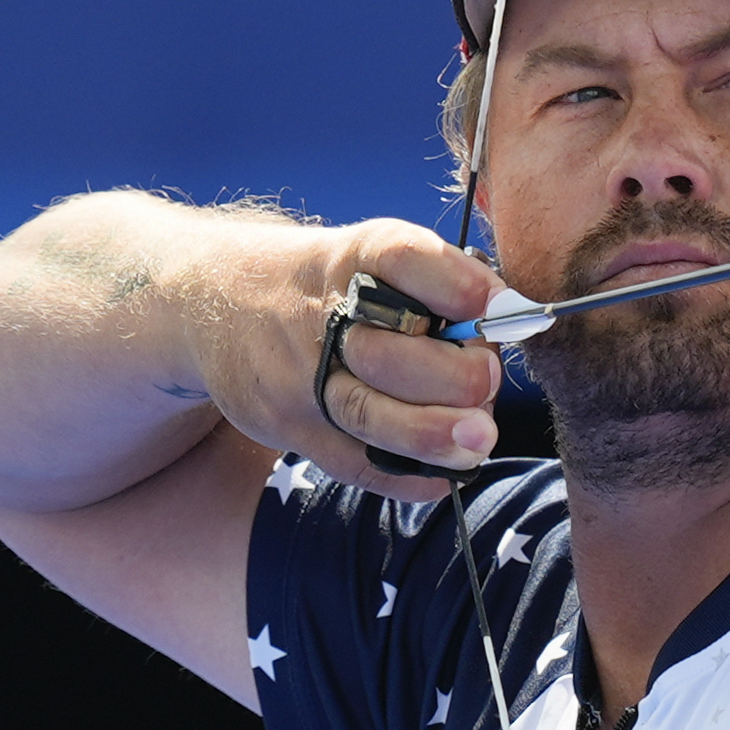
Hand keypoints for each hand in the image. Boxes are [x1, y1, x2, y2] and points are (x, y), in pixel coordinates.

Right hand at [189, 218, 510, 501]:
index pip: (406, 260)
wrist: (216, 300)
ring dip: (434, 435)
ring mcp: (297, 376)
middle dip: (456, 379)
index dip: (460, 289)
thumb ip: (445, 281)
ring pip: (369, 416)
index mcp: (354, 258)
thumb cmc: (330, 283)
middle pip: (391, 354)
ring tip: (477, 441)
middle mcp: (321, 316)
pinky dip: (404, 475)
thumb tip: (514, 315)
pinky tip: (442, 475)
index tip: (499, 310)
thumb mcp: (375, 254)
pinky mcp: (284, 425)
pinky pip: (351, 463)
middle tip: (488, 383)